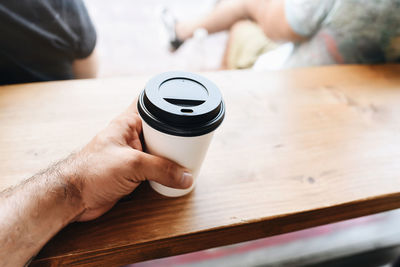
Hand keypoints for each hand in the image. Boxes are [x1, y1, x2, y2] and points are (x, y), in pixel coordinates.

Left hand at [71, 102, 192, 220]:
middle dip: (175, 134)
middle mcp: (130, 136)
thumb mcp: (132, 165)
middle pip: (159, 129)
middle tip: (192, 137)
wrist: (74, 197)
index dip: (166, 100)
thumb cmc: (90, 172)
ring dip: (170, 154)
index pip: (149, 103)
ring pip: (158, 149)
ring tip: (187, 156)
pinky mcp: (132, 171)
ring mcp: (132, 153)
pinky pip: (153, 167)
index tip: (184, 102)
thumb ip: (162, 169)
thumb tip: (185, 176)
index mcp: (127, 123)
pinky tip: (174, 174)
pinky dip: (164, 170)